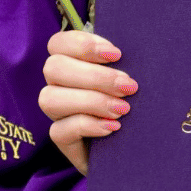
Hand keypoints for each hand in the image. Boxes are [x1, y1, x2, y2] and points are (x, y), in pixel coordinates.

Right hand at [38, 29, 134, 174]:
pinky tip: (112, 127)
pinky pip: (59, 130)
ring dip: (90, 100)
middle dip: (94, 76)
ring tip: (123, 109)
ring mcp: (58, 113)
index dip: (82, 44)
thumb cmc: (138, 105)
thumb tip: (131, 53)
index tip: (117, 54)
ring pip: (49, 99)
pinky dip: (87, 125)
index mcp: (72, 62)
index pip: (58, 43)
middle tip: (128, 87)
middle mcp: (58, 85)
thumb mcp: (132, 80)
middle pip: (53, 68)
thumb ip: (127, 64)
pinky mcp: (62, 140)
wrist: (141, 147)